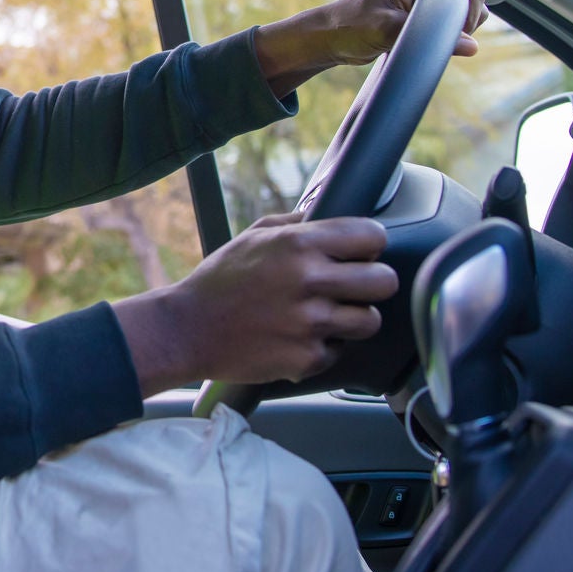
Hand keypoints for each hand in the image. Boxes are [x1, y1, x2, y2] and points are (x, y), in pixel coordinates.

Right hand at [112, 215, 396, 397]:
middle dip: (372, 282)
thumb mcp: (253, 236)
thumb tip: (328, 212)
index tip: (361, 252)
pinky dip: (323, 347)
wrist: (187, 330)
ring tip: (327, 315)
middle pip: (384, 281)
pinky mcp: (306, 359)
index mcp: (298, 244)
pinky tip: (298, 338)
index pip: (372, 236)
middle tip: (353, 286)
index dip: (369, 244)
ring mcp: (309, 323)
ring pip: (370, 320)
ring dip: (353, 318)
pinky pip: (339, 351)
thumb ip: (296, 224)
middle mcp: (309, 281)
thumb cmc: (220, 281)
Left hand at [253, 0, 488, 98]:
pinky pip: (455, 19)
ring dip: (457, 29)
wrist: (333, 36)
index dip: (469, 14)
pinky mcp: (429, 5)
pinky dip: (450, 32)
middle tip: (436, 39)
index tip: (452, 35)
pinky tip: (427, 40)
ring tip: (426, 39)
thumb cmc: (351, 26)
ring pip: (467, 10)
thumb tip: (471, 46)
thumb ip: (426, 34)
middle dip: (464, 22)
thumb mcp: (385, 31)